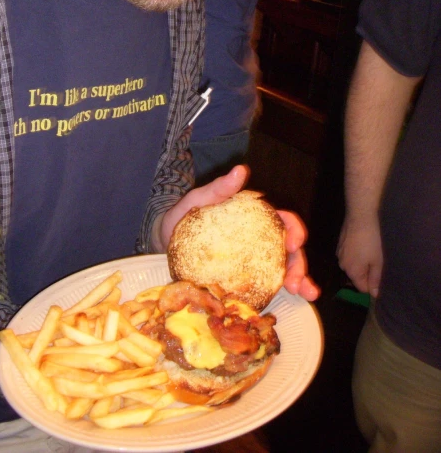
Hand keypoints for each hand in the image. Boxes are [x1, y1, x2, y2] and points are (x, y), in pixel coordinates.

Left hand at [156, 165, 319, 301]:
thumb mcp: (198, 200)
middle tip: (297, 281)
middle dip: (299, 263)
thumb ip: (219, 188)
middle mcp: (259, 237)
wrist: (165, 241)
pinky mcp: (247, 276)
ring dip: (299, 278)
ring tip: (305, 292)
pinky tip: (296, 301)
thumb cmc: (183, 217)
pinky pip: (268, 283)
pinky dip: (286, 291)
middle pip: (288, 247)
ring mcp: (254, 258)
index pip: (281, 219)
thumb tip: (241, 170)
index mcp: (253, 216)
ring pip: (284, 266)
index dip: (293, 229)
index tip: (294, 242)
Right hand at [337, 216, 382, 296]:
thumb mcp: (377, 261)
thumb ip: (375, 279)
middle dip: (365, 272)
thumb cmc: (371, 241)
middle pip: (356, 277)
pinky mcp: (339, 245)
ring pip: (351, 266)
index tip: (378, 274)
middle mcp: (342, 266)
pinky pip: (348, 256)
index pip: (362, 288)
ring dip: (359, 262)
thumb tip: (374, 295)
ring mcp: (339, 255)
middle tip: (375, 260)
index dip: (371, 284)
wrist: (360, 218)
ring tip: (368, 251)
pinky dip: (354, 254)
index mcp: (352, 272)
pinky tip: (361, 244)